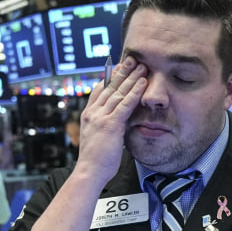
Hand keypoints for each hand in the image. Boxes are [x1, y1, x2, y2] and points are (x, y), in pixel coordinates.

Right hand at [75, 56, 146, 185]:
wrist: (89, 171)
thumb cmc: (95, 160)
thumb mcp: (98, 137)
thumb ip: (106, 125)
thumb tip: (118, 120)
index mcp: (88, 115)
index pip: (99, 90)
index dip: (110, 77)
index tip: (119, 67)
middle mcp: (92, 112)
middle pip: (109, 86)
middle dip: (122, 71)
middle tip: (132, 59)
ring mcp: (100, 117)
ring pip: (118, 92)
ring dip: (131, 78)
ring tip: (142, 66)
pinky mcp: (110, 124)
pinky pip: (125, 104)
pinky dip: (134, 92)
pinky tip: (142, 83)